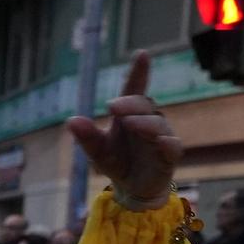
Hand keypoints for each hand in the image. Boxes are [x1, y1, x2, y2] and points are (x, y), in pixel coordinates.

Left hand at [65, 52, 181, 206]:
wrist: (131, 189)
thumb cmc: (116, 161)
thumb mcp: (97, 150)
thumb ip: (87, 136)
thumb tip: (71, 120)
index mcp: (129, 114)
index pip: (135, 89)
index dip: (139, 72)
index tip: (141, 54)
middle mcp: (147, 120)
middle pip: (144, 104)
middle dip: (131, 103)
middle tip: (114, 107)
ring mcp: (161, 137)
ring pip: (158, 123)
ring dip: (144, 123)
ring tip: (130, 123)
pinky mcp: (169, 156)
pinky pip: (173, 146)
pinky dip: (166, 143)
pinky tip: (159, 141)